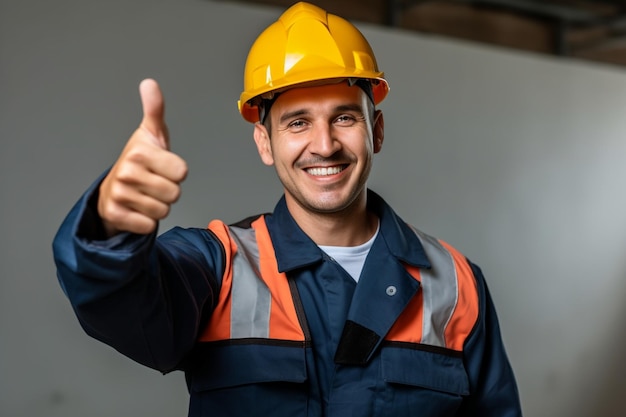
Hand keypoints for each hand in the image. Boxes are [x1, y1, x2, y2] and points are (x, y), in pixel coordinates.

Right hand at [98, 79, 187, 236]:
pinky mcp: (115, 214)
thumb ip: (154, 109)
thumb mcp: (150, 134)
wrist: (112, 189)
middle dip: (168, 191)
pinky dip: (146, 222)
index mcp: (140, 152)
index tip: (163, 167)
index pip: (182, 173)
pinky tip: (136, 209)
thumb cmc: (139, 161)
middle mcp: (127, 172)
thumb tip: (149, 83)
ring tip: (145, 195)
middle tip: (153, 183)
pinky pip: (149, 226)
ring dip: (158, 207)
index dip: (176, 172)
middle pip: (175, 194)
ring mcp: (119, 194)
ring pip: (163, 211)